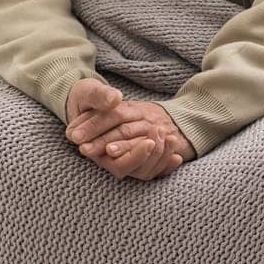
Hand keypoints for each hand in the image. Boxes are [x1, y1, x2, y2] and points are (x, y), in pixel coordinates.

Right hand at [64, 77, 194, 180]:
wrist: (86, 101)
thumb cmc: (85, 96)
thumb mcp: (88, 91)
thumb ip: (100, 96)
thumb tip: (115, 99)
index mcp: (90, 146)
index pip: (115, 161)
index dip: (134, 154)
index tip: (150, 142)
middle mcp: (102, 157)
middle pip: (128, 169)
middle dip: (149, 155)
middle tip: (164, 136)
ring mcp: (117, 159)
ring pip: (140, 171)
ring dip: (158, 157)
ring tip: (172, 138)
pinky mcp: (130, 156)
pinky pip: (148, 169)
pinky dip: (163, 163)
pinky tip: (177, 156)